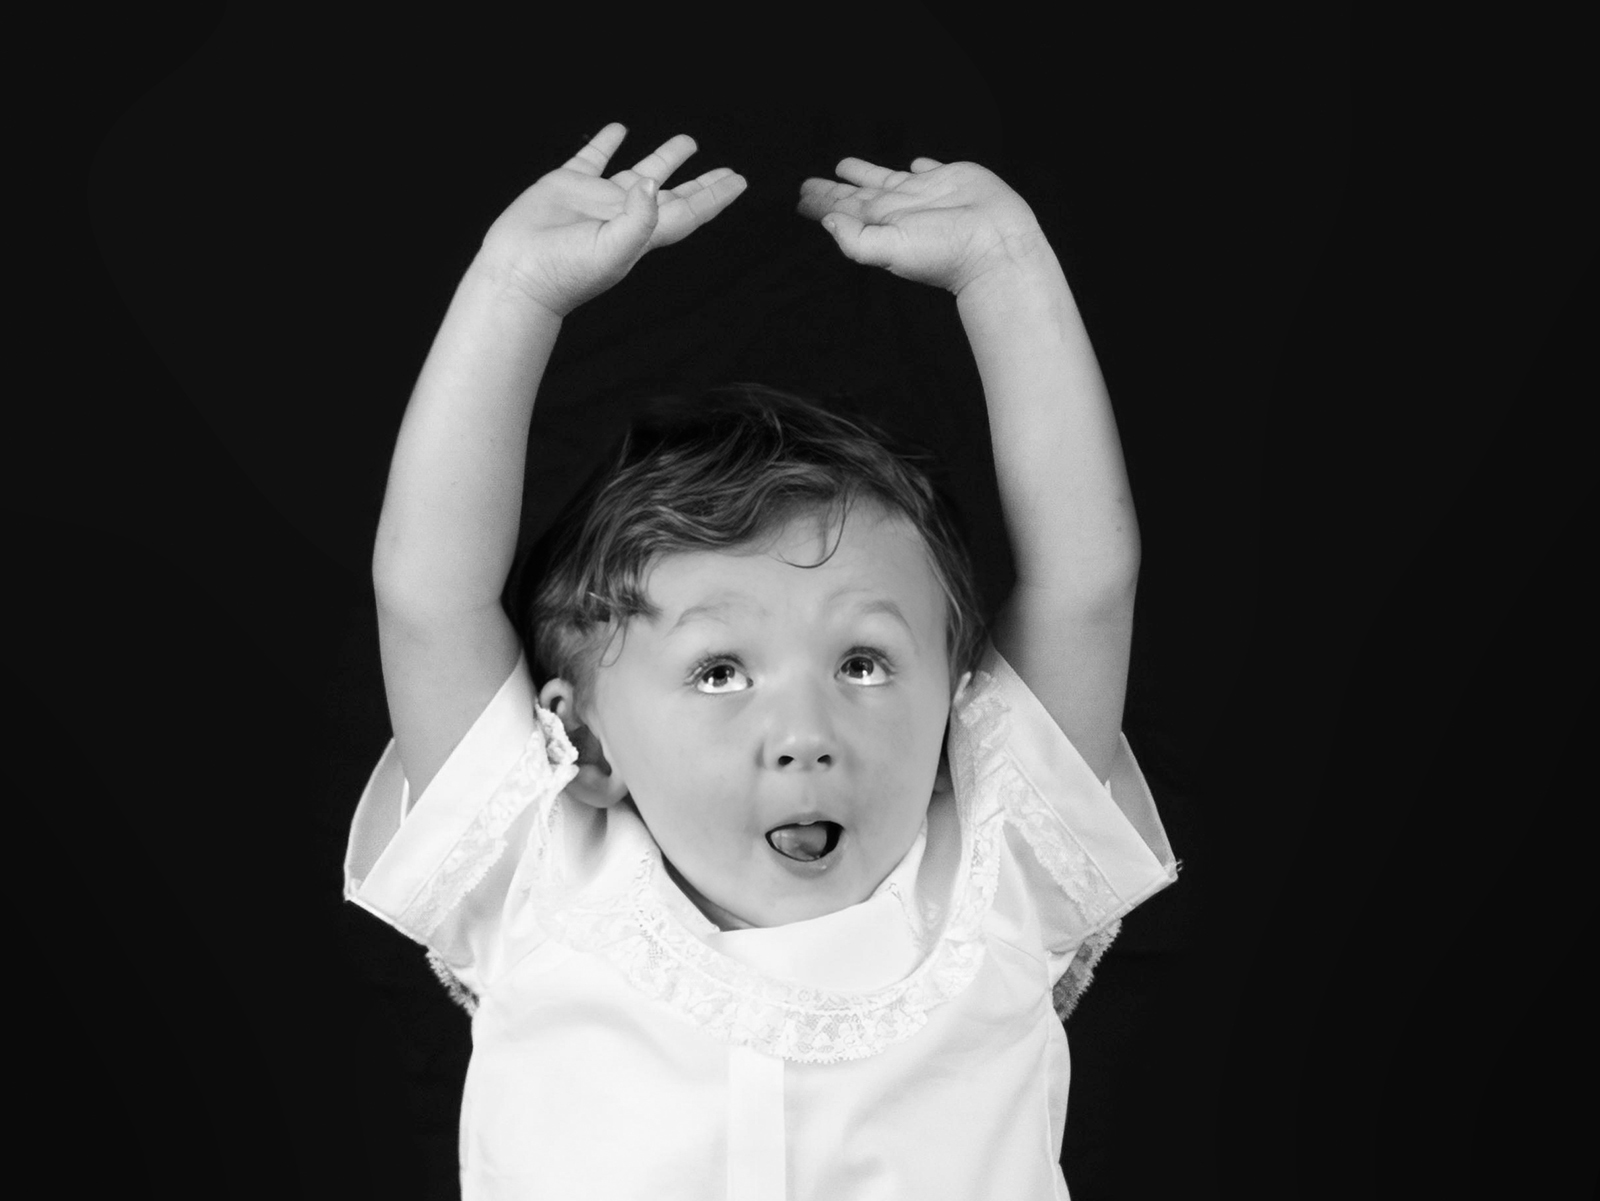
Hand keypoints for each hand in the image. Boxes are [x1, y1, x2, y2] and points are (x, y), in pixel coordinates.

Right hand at [480, 123, 747, 315]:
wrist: (518, 274)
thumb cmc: (566, 273)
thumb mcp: (612, 251)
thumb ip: (639, 218)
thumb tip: (652, 182)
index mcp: (642, 233)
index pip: (689, 212)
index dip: (715, 197)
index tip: (739, 181)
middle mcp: (625, 215)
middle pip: (674, 194)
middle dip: (701, 182)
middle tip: (726, 170)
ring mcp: (597, 200)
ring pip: (640, 172)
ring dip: (664, 157)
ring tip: (687, 141)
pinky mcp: (568, 186)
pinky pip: (593, 157)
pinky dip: (606, 142)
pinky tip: (618, 130)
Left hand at [797, 157, 1048, 294]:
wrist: (995, 248)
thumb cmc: (945, 255)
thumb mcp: (891, 250)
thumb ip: (855, 239)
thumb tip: (828, 222)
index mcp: (880, 224)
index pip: (841, 211)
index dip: (820, 204)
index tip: (800, 199)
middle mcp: (898, 208)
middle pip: (856, 195)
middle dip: (833, 190)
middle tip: (809, 184)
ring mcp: (924, 194)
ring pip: (886, 178)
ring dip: (865, 172)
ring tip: (845, 165)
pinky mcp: (951, 179)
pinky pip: (929, 169)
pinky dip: (920, 166)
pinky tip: (914, 164)